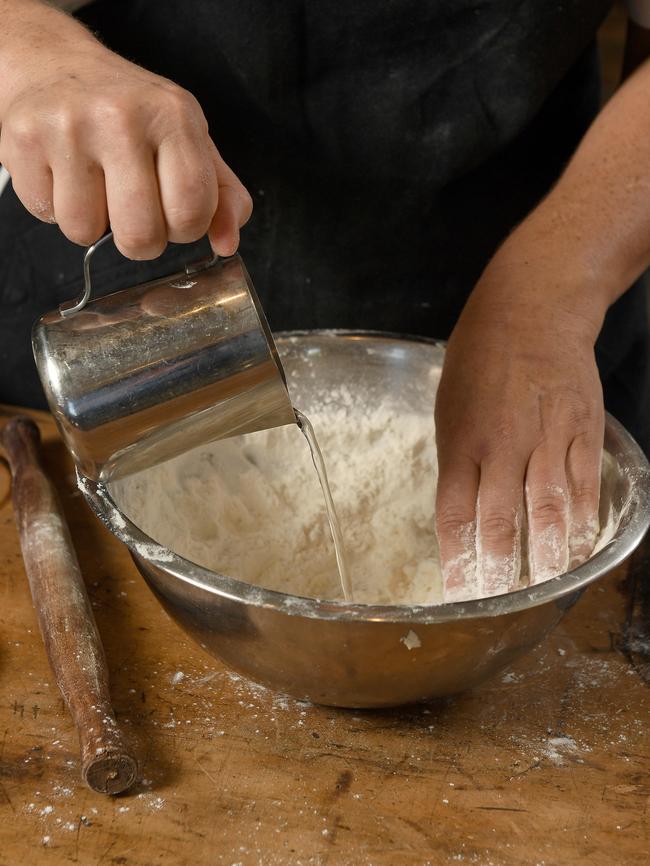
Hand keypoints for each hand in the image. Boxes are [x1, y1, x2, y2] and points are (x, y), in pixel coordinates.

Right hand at [0, 34, 251, 258]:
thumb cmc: (132, 115)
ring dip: (92, 224)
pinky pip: (47, 215)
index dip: (184, 230)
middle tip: (133, 210)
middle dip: (140, 240)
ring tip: (95, 186)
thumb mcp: (189, 142)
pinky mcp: (22, 139)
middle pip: (141, 235)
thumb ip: (221, 196)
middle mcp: (120, 116)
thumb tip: (227, 243)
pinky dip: (56, 207)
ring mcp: (67, 127)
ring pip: (85, 231)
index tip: (173, 214)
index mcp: (173, 116)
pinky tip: (64, 175)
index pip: (193, 210)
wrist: (55, 66)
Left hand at [434, 245, 605, 600]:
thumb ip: (458, 460)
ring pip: (547, 510)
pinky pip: (583, 485)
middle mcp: (501, 446)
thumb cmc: (480, 359)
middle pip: (500, 522)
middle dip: (500, 572)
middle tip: (502, 604)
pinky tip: (580, 546)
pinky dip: (582, 520)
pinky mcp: (581, 429)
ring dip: (547, 556)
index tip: (456, 591)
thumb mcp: (450, 408)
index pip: (454, 516)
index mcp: (460, 443)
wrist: (531, 310)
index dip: (456, 560)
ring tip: (546, 588)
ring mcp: (545, 438)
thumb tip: (463, 510)